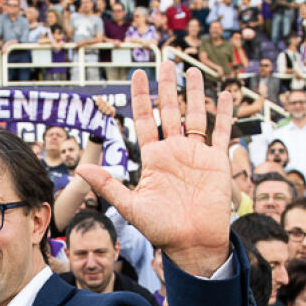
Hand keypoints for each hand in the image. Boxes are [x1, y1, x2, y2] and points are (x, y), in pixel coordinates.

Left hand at [76, 61, 234, 276]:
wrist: (191, 243)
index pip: (146, 119)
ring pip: (196, 115)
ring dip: (195, 93)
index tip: (137, 74)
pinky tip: (224, 94)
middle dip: (168, 86)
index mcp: (154, 158)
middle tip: (166, 61)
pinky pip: (221, 132)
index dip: (141, 97)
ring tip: (192, 69)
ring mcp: (197, 155)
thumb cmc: (160, 229)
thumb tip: (81, 169)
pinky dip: (224, 114)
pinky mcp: (217, 162)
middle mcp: (175, 152)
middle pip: (171, 110)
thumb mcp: (130, 205)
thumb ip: (108, 185)